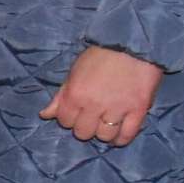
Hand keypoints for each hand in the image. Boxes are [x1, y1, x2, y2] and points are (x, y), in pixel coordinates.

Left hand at [42, 46, 163, 146]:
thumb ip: (60, 96)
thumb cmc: (100, 55)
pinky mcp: (138, 109)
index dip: (69, 119)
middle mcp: (93, 105)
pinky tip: (119, 136)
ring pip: (104, 136)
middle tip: (92, 119)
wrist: (132, 44)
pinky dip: (122, 139)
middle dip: (85, 127)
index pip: (65, 122)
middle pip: (83, 133)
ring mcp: (117, 109)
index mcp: (75, 95)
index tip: (77, 113)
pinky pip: (128, 134)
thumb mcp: (74, 72)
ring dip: (104, 133)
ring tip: (107, 124)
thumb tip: (45, 115)